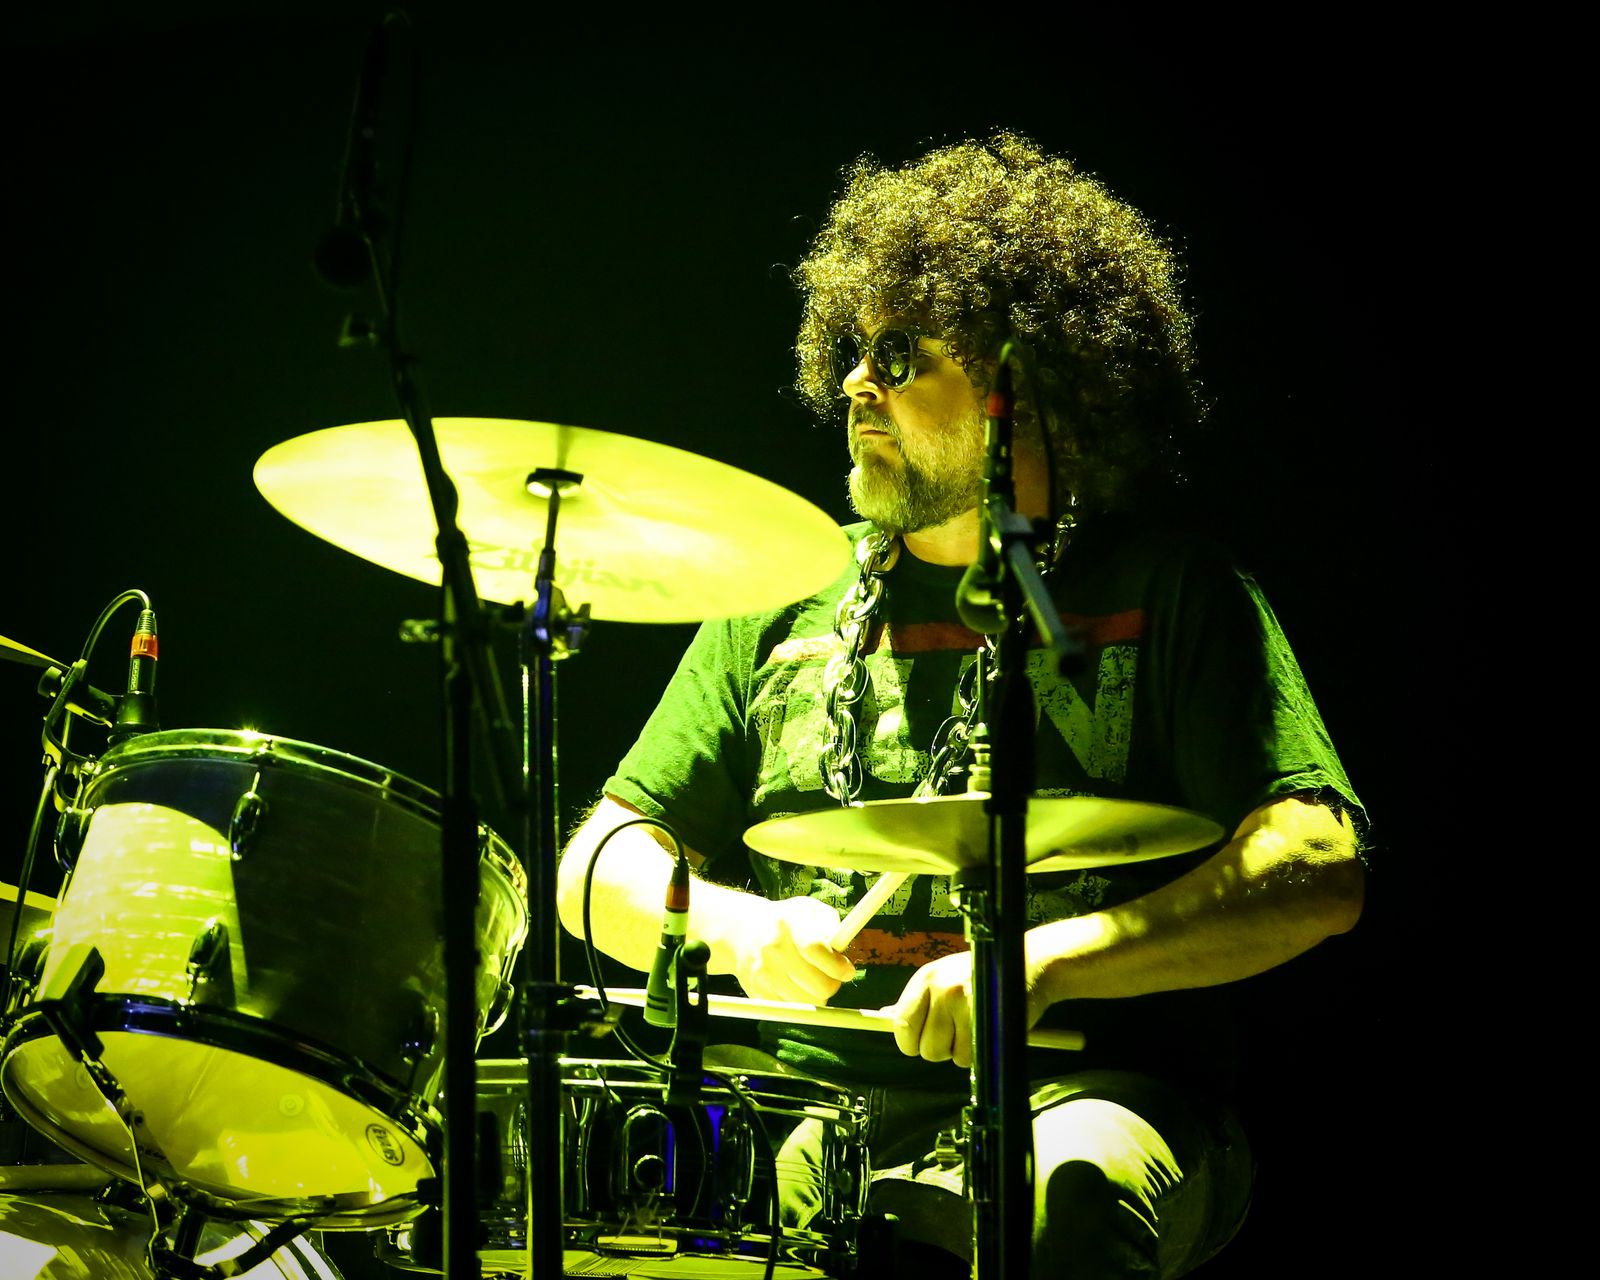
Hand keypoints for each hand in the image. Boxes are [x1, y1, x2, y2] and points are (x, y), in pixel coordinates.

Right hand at [726, 895, 855, 1003]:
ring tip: (813, 980)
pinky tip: (795, 986)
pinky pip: (791, 1010)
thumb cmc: (788, 922)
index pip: (816, 949)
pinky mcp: (756, 992)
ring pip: (808, 1003)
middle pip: (817, 984)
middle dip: (833, 984)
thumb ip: (832, 927)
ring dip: (817, 996)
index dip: (838, 966)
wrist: (743, 932)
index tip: (847, 970)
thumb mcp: (811, 911)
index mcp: (789, 922)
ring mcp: (762, 972)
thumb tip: (842, 954)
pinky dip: (799, 1003)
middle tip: (832, 977)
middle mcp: (772, 948)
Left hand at [887, 951, 1049, 1069]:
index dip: (910, 1041)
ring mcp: (965, 1005)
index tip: (919, 1042)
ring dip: (961, 1051)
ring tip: (974, 1027)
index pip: (902, 1023)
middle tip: (956, 1032)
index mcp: (926, 978)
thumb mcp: (945, 977)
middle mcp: (942, 989)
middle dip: (939, 1048)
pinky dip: (978, 1053)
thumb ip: (920, 1001)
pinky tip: (985, 1031)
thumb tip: (888, 1017)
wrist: (1029, 963)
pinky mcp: (987, 1021)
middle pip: (925, 1048)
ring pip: (949, 1056)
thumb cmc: (984, 973)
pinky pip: (971, 1058)